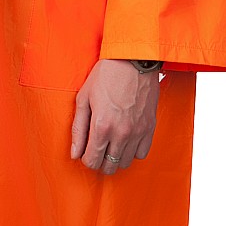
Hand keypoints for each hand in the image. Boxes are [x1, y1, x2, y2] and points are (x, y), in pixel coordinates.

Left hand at [70, 58, 159, 173]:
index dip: (85, 159)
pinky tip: (125, 140)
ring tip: (110, 144)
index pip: (92, 161)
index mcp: (102, 126)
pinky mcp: (150, 127)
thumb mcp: (84, 99)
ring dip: (115, 157)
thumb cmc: (106, 75)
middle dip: (99, 161)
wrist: (134, 60)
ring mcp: (138, 131)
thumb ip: (78, 129)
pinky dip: (132, 151)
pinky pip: (142, 153)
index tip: (85, 151)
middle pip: (108, 166)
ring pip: (125, 162)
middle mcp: (121, 133)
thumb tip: (74, 153)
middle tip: (97, 148)